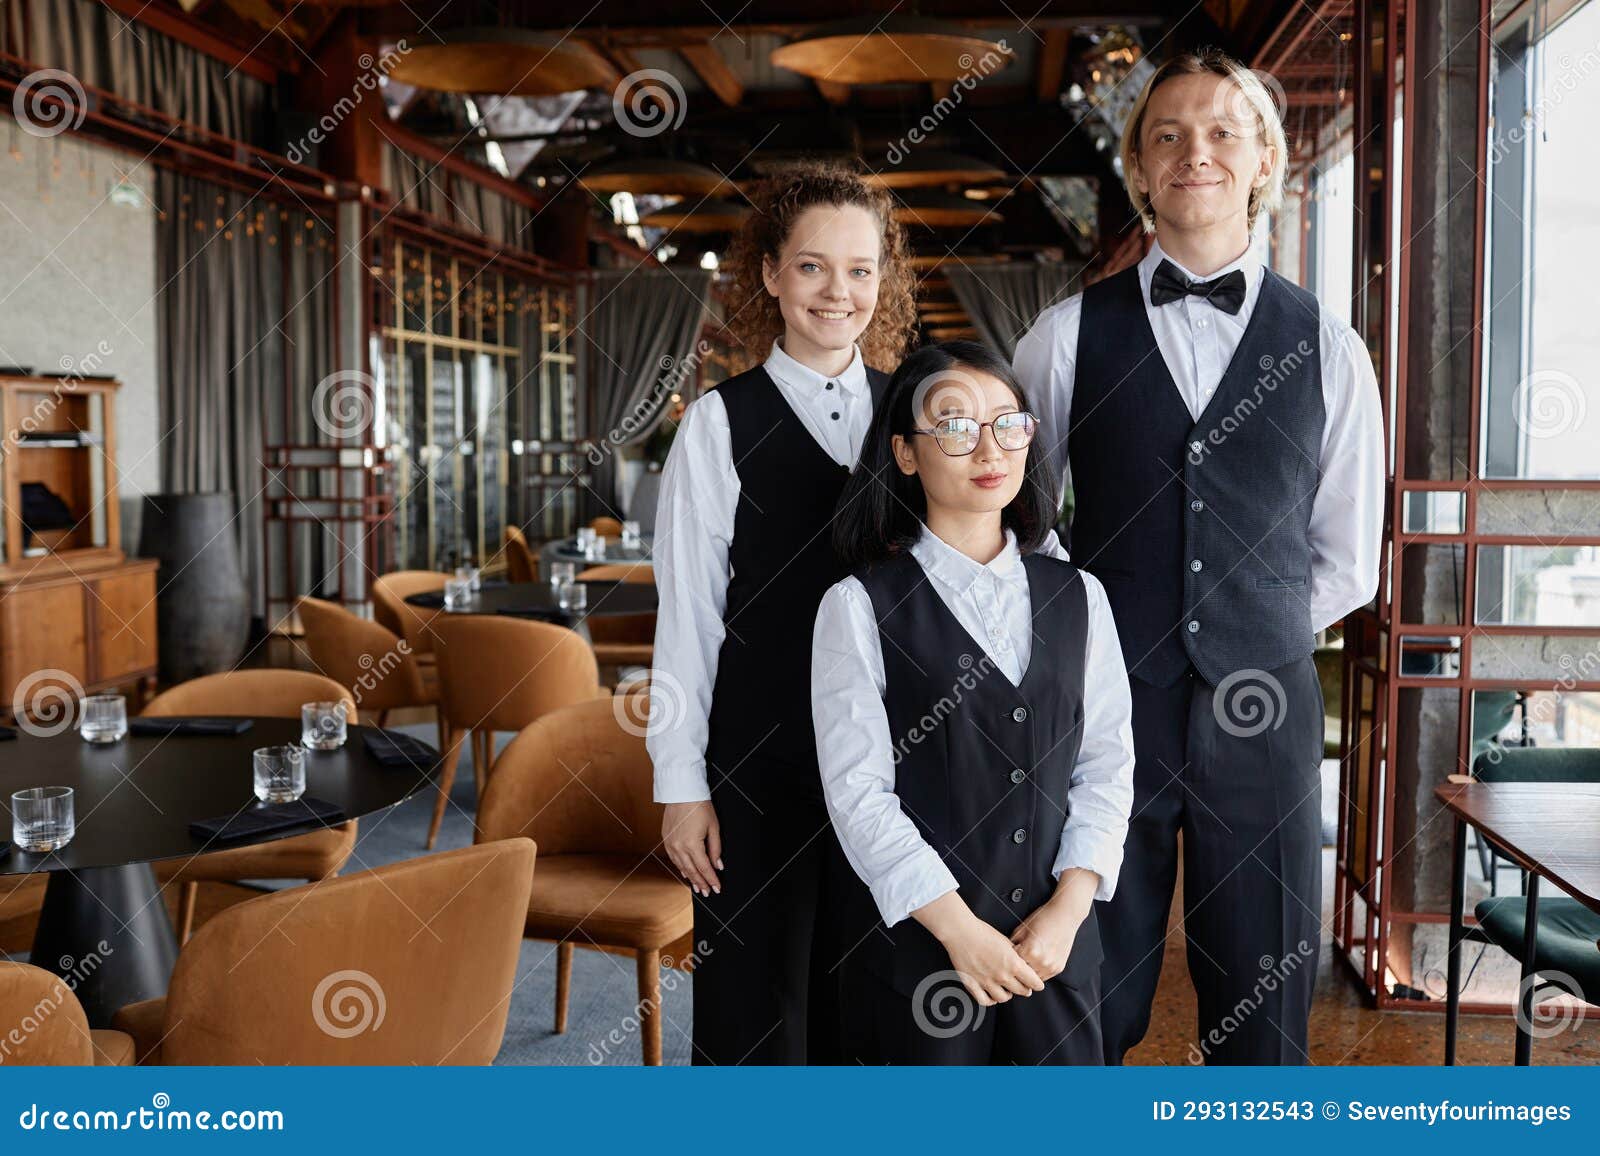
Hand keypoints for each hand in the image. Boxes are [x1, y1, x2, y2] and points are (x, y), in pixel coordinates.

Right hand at [662, 801, 720, 895]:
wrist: (681, 791)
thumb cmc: (700, 806)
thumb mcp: (714, 827)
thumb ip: (716, 849)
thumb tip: (718, 865)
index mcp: (692, 844)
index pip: (704, 868)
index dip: (711, 880)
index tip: (717, 888)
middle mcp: (679, 847)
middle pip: (692, 871)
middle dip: (701, 883)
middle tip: (707, 893)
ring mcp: (670, 844)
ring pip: (681, 867)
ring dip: (690, 878)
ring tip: (698, 887)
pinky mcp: (666, 839)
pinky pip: (673, 859)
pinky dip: (681, 867)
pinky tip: (686, 873)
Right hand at [914, 893, 1042, 1005]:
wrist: (961, 931)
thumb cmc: (983, 932)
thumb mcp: (1006, 941)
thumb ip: (1016, 956)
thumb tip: (1023, 965)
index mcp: (1013, 964)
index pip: (1034, 983)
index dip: (1037, 983)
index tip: (1036, 983)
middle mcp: (1002, 976)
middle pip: (1021, 991)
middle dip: (1025, 989)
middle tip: (1023, 985)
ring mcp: (986, 982)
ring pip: (1004, 998)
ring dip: (1008, 994)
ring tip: (1007, 989)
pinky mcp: (972, 984)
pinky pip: (985, 1001)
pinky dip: (991, 1000)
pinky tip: (992, 995)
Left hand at [1010, 868, 1097, 980]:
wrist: (1064, 915)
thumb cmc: (1042, 918)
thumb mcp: (1021, 929)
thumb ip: (1012, 944)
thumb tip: (1005, 955)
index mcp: (1029, 951)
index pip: (1012, 965)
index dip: (1008, 962)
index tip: (1005, 961)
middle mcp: (1041, 961)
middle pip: (1022, 975)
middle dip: (1018, 970)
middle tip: (1014, 964)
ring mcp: (1051, 966)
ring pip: (1033, 979)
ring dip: (1028, 974)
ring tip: (1025, 963)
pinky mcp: (1058, 968)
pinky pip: (1044, 977)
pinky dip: (1038, 972)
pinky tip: (1035, 962)